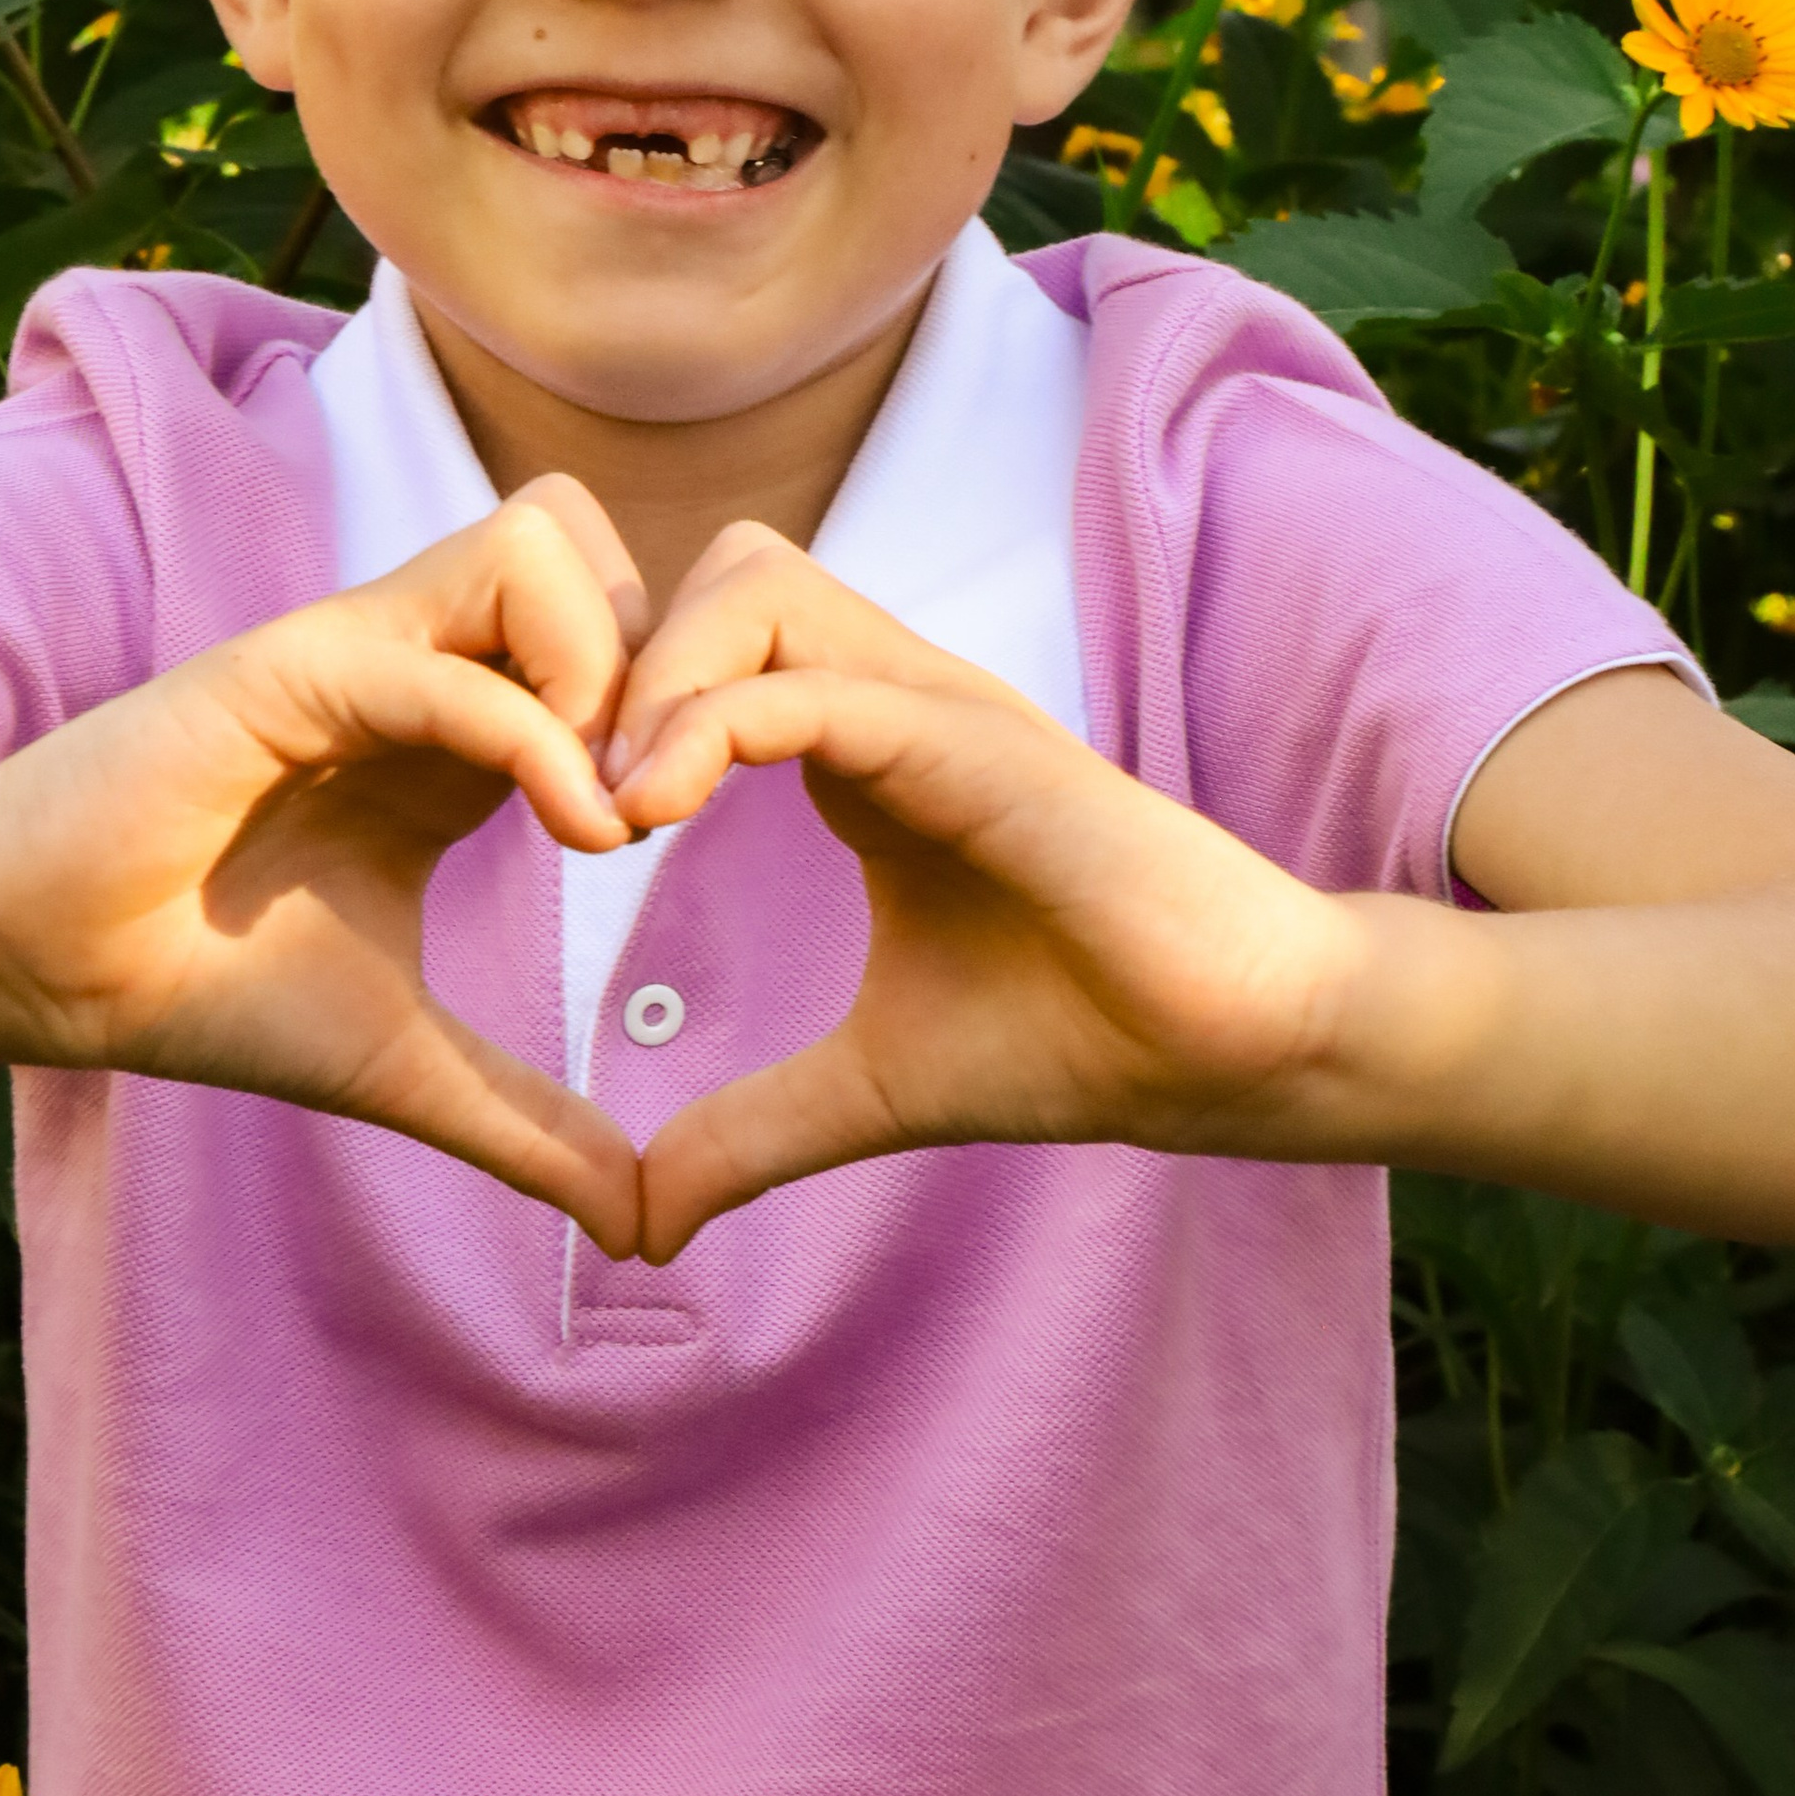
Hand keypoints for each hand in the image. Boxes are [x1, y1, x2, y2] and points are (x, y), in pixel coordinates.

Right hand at [0, 480, 648, 1253]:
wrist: (41, 966)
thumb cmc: (206, 987)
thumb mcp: (405, 1067)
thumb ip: (527, 1125)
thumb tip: (641, 1226)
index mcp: (459, 729)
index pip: (616, 623)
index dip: (675, 706)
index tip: (683, 835)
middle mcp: (421, 664)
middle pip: (595, 541)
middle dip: (667, 656)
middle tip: (670, 801)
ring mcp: (357, 650)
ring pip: (538, 542)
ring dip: (610, 664)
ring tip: (614, 810)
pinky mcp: (287, 667)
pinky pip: (444, 658)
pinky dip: (534, 730)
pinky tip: (578, 833)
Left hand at [608, 526, 1375, 1262]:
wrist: (1235, 1047)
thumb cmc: (1077, 1038)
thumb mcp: (871, 1089)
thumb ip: (751, 1132)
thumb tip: (642, 1221)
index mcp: (867, 749)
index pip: (714, 642)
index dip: (619, 703)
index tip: (559, 821)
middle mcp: (898, 700)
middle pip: (724, 573)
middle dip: (620, 656)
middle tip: (569, 793)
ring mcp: (941, 709)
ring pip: (758, 587)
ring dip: (654, 677)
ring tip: (611, 808)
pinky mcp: (981, 745)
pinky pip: (815, 686)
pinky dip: (712, 724)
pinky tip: (653, 815)